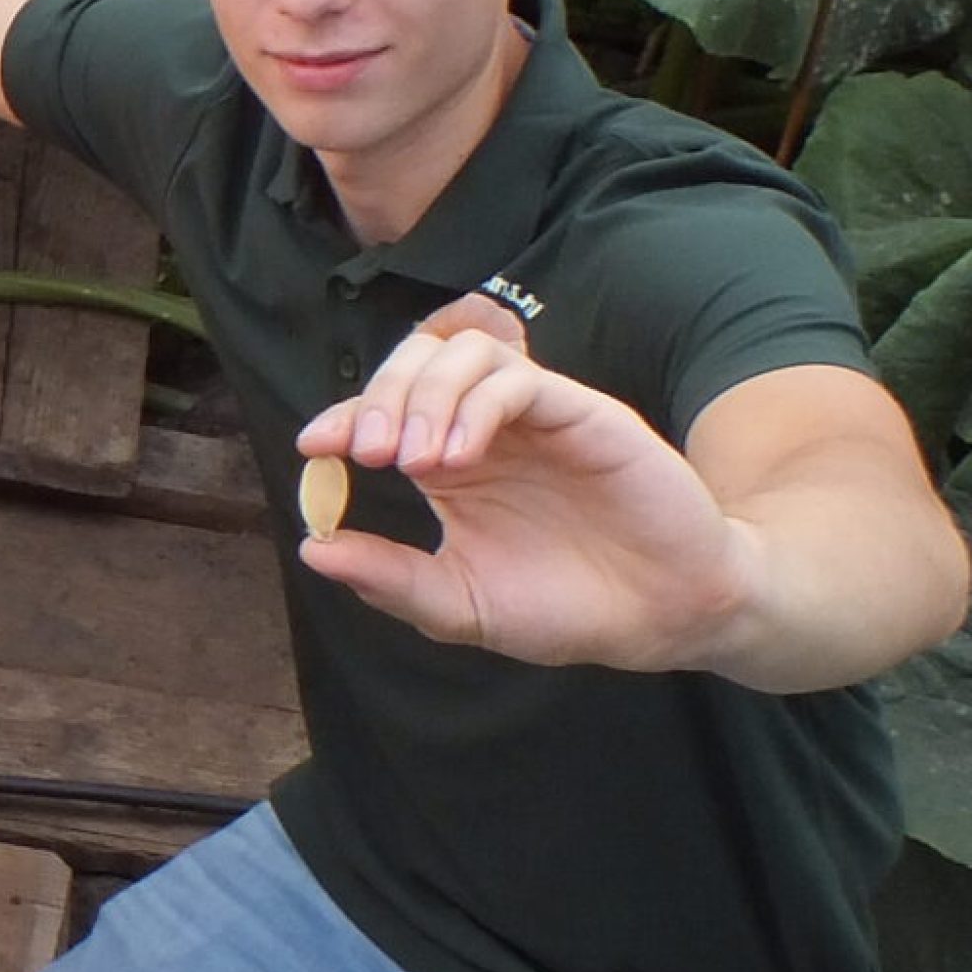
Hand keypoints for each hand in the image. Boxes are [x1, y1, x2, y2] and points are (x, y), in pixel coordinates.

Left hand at [293, 295, 748, 671]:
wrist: (660, 618)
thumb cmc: (566, 608)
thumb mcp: (461, 604)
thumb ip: (390, 579)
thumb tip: (312, 549)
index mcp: (452, 466)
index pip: (388, 410)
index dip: (345, 415)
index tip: (316, 446)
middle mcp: (490, 430)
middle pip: (419, 362)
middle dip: (380, 395)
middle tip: (367, 451)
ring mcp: (536, 418)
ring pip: (468, 353)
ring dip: (426, 395)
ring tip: (414, 461)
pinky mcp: (583, 414)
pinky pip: (521, 380)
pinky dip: (478, 405)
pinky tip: (458, 457)